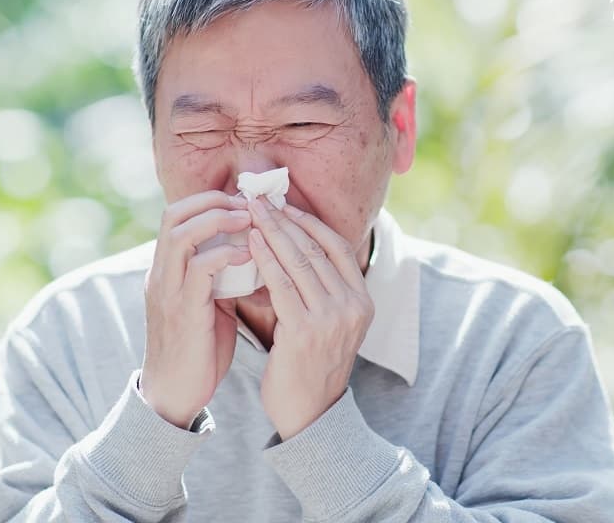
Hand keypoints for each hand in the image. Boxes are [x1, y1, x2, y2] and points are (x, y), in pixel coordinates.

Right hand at [139, 190, 251, 428]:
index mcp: (166, 269)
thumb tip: (254, 253)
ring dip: (218, 220)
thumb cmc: (198, 349)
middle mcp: (161, 274)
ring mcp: (168, 291)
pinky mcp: (182, 311)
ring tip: (250, 220)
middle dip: (213, 200)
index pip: (177, 214)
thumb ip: (221, 277)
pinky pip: (199, 269)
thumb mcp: (209, 303)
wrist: (175, 394)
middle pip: (174, 214)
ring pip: (181, 234)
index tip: (245, 202)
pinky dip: (224, 255)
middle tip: (249, 205)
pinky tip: (249, 255)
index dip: (210, 200)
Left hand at [247, 197, 374, 439]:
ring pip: (299, 262)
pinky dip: (265, 260)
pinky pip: (282, 285)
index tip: (283, 205)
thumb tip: (293, 245)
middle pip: (315, 250)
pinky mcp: (306, 331)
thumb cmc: (310, 365)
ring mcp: (332, 319)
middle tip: (259, 199)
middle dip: (284, 221)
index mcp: (363, 301)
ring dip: (272, 233)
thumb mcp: (329, 324)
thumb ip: (320, 289)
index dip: (309, 222)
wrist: (309, 415)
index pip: (337, 247)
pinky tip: (250, 244)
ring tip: (250, 213)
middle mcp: (353, 306)